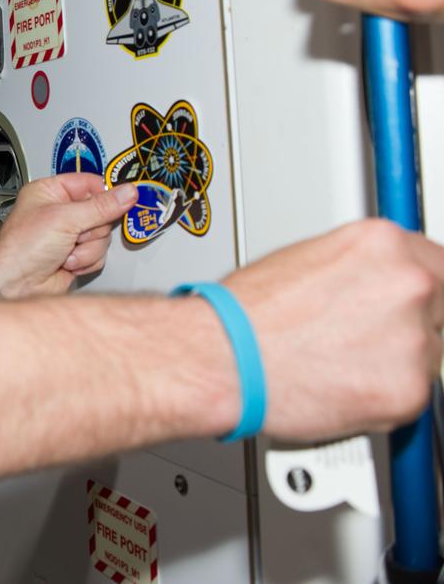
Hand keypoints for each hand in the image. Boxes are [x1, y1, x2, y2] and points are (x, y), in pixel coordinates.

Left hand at [0, 174, 136, 297]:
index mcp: (50, 192)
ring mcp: (68, 235)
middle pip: (101, 211)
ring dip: (87, 247)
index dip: (105, 192)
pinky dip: (86, 260)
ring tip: (66, 251)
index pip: (89, 183)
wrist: (15, 285)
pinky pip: (99, 254)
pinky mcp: (75, 255)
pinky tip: (67, 263)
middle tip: (76, 233)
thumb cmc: (21, 249)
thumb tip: (127, 192)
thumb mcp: (64, 219)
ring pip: (102, 236)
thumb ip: (101, 206)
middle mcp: (59, 211)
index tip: (121, 198)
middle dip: (91, 228)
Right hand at [223, 219, 443, 440]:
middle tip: (362, 337)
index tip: (408, 301)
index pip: (437, 264)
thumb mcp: (305, 260)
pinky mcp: (410, 389)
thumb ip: (358, 270)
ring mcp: (414, 337)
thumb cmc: (244, 315)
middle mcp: (408, 283)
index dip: (420, 287)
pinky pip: (413, 395)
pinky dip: (382, 398)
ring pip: (429, 354)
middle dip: (410, 324)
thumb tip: (371, 285)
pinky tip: (340, 385)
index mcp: (382, 244)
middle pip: (440, 307)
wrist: (220, 357)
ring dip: (394, 362)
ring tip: (337, 363)